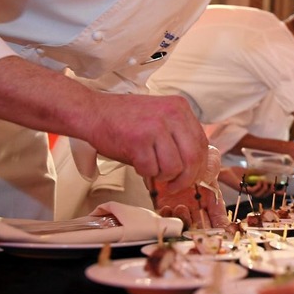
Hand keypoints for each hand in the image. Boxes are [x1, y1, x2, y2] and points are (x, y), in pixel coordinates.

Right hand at [85, 93, 207, 192]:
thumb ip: (178, 136)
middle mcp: (172, 114)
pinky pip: (151, 169)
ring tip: (152, 169)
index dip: (200, 166)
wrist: (92, 111)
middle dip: (186, 178)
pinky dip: (144, 172)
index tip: (193, 176)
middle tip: (176, 186)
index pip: (202, 143)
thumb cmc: (124, 119)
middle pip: (193, 157)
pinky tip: (138, 163)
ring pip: (174, 167)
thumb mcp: (160, 118)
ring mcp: (155, 126)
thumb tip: (194, 166)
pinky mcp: (138, 139)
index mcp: (180, 107)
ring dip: (163, 176)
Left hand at [155, 146, 228, 229]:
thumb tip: (206, 179)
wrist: (172, 151)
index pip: (218, 218)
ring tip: (181, 207)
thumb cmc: (195, 156)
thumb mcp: (211, 159)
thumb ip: (212, 169)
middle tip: (198, 226)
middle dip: (200, 229)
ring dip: (184, 220)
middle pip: (200, 226)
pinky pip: (164, 217)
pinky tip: (167, 208)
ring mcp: (180, 206)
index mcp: (211, 198)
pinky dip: (166, 217)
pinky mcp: (162, 204)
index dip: (220, 226)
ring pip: (183, 224)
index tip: (220, 231)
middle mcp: (196, 206)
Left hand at [218, 166, 276, 197]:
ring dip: (265, 188)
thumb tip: (270, 172)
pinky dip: (258, 187)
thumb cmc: (237, 171)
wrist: (227, 172)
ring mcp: (247, 191)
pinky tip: (259, 181)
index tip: (283, 190)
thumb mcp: (252, 171)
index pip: (266, 191)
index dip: (275, 191)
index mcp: (254, 187)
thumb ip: (260, 172)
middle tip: (273, 184)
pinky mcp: (244, 190)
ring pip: (260, 194)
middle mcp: (251, 191)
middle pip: (264, 194)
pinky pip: (254, 191)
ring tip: (265, 182)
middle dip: (270, 190)